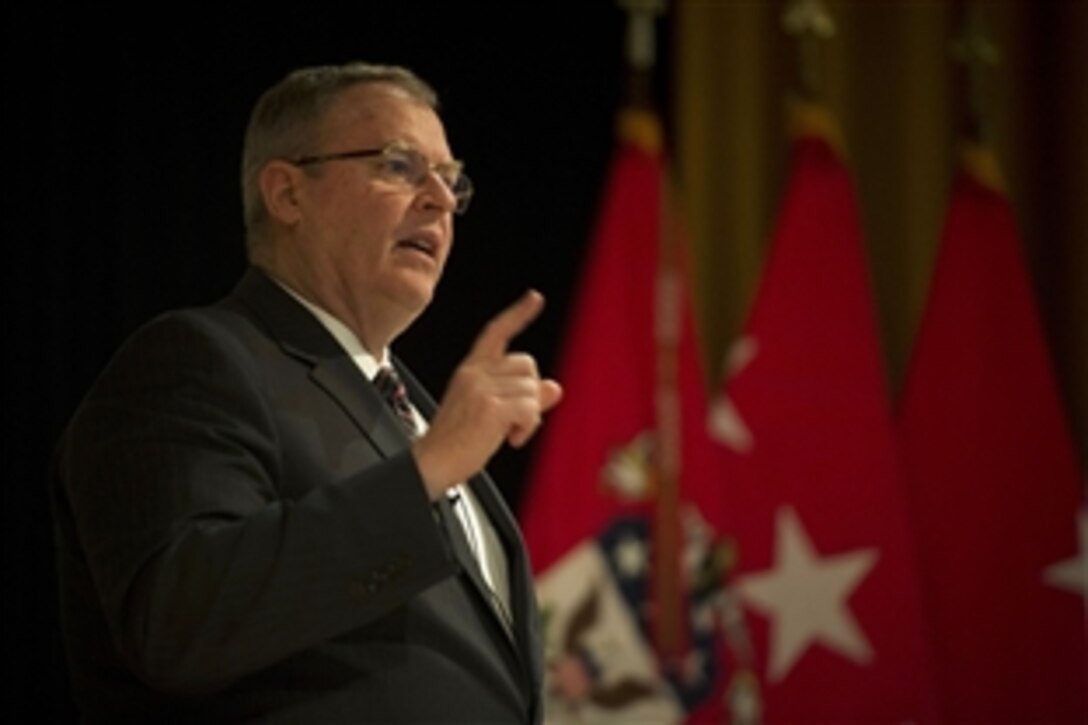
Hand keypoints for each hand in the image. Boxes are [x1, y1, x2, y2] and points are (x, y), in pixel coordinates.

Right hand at [412, 290, 562, 498]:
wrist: (432, 462)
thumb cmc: (456, 442)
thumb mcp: (491, 413)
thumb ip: (523, 397)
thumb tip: (554, 387)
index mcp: (471, 370)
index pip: (496, 333)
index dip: (517, 314)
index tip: (535, 298)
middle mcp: (475, 373)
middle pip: (527, 365)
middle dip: (529, 393)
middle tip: (515, 419)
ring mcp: (482, 388)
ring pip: (532, 389)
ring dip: (529, 416)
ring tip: (508, 432)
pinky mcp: (490, 407)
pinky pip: (530, 408)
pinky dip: (528, 427)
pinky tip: (511, 439)